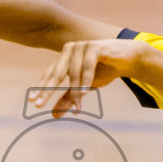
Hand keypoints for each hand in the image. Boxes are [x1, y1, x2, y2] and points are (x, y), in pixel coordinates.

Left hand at [35, 38, 149, 116]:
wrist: (129, 59)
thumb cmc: (105, 70)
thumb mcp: (85, 87)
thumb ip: (69, 98)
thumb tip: (53, 115)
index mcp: (65, 57)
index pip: (50, 74)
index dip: (42, 88)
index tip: (33, 102)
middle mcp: (70, 49)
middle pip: (56, 73)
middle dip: (47, 90)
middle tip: (38, 105)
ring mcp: (82, 46)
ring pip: (73, 73)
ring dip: (75, 91)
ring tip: (77, 107)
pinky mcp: (95, 46)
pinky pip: (87, 66)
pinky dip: (85, 81)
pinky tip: (84, 93)